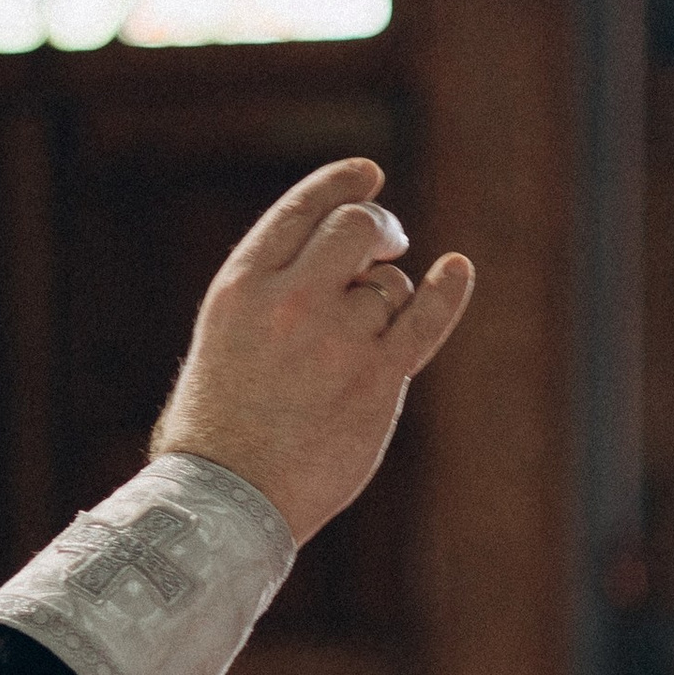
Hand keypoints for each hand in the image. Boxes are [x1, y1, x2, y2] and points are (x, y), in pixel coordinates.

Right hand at [149, 158, 473, 544]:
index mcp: (242, 286)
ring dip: (386, 303)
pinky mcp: (378, 378)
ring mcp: (338, 337)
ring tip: (355, 350)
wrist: (228, 499)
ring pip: (389, 287)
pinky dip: (446, 291)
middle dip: (378, 229)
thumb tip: (328, 274)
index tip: (369, 175)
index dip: (341, 185)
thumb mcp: (221, 342)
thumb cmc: (216, 434)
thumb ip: (268, 300)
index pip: (302, 210)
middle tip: (387, 245)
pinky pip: (425, 319)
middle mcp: (292, 299)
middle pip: (357, 229)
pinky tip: (457, 270)